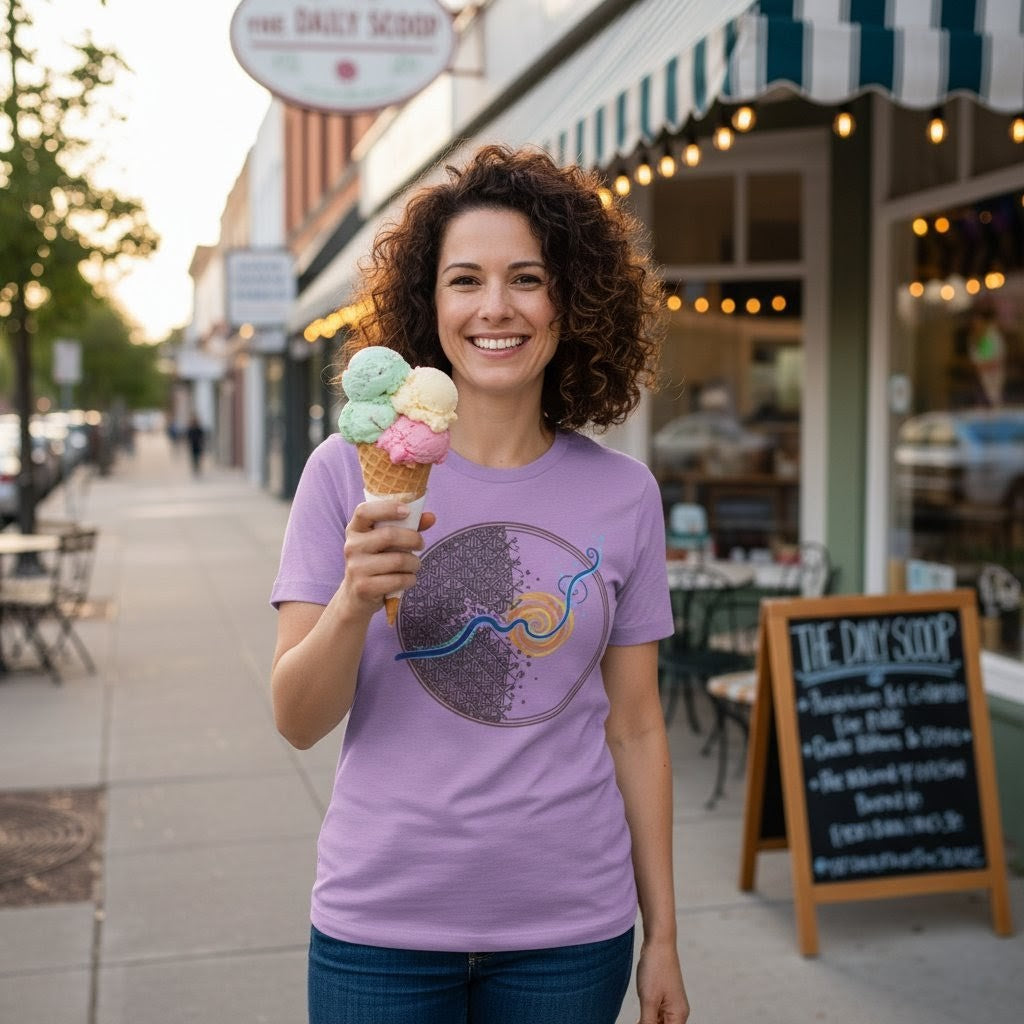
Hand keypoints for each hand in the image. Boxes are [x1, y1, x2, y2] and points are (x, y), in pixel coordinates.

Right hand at [340, 500, 435, 614]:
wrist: (356, 596)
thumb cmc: (377, 562)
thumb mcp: (386, 542)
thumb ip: (407, 527)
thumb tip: (431, 517)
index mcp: (355, 529)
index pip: (364, 511)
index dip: (387, 508)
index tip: (407, 511)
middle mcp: (351, 546)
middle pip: (388, 535)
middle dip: (413, 539)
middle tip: (421, 544)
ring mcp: (355, 568)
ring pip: (398, 560)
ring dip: (414, 563)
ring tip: (414, 565)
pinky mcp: (364, 588)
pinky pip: (398, 580)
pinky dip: (410, 579)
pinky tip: (408, 579)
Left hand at [635, 937, 688, 1023]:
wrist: (658, 941)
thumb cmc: (655, 968)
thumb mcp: (648, 1000)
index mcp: (678, 1016)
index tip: (640, 1023)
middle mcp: (677, 1013)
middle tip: (636, 1021)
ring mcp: (670, 1005)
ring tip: (636, 1018)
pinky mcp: (662, 998)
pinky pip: (655, 1016)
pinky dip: (646, 1019)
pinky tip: (637, 1019)